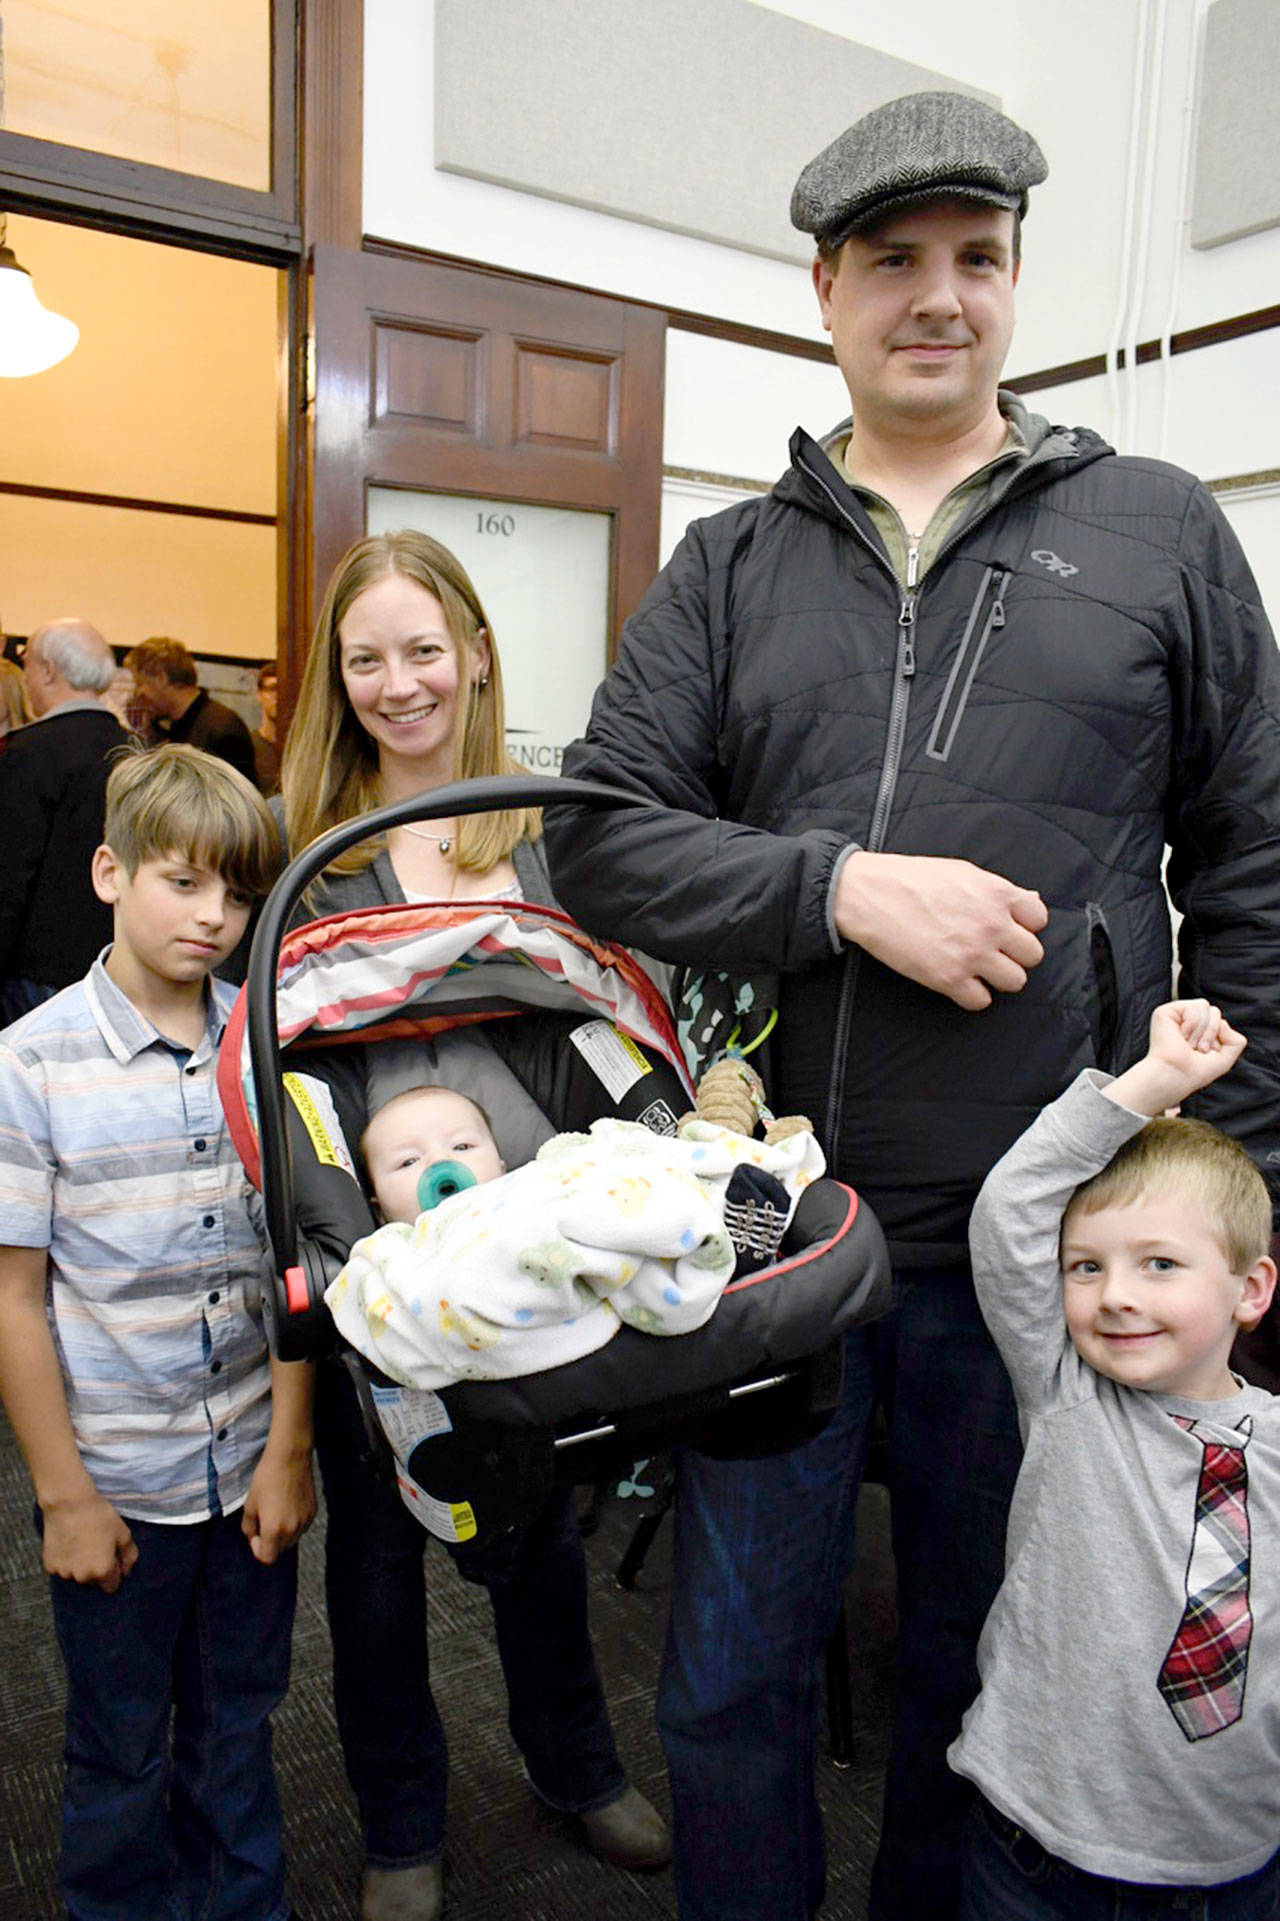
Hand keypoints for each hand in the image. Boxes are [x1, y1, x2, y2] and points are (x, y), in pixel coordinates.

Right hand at [41, 1491, 137, 1591]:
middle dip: (96, 1568)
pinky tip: (68, 1543)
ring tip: (81, 1542)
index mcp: (102, 1571)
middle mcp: (82, 1577)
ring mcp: (64, 1573)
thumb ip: (129, 1556)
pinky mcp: (50, 1566)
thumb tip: (127, 1572)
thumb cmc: (99, 1517)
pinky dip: (65, 1560)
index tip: (111, 1558)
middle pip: (93, 1581)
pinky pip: (61, 1568)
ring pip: (76, 1575)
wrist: (69, 1504)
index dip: (114, 1572)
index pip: (111, 1586)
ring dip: (79, 1565)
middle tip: (96, 1545)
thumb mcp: (123, 1533)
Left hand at [242, 1446, 315, 1564]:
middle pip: (280, 1550)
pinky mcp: (313, 1512)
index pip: (267, 1558)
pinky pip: (301, 1527)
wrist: (290, 1457)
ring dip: (282, 1533)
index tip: (255, 1535)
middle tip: (263, 1520)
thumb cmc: (267, 1478)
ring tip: (276, 1511)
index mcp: (274, 1529)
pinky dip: (293, 1523)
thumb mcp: (249, 1503)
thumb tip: (254, 1536)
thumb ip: (248, 1527)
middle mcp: (292, 1529)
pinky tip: (287, 1505)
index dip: (257, 1550)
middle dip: (270, 1541)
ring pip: (292, 1539)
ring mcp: (305, 1521)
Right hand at [833, 852, 1046, 1010]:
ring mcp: (972, 954)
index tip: (1006, 928)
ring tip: (977, 968)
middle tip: (992, 951)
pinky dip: (972, 995)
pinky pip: (982, 1001)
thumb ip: (999, 890)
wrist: (870, 895)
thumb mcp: (963, 872)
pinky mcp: (949, 979)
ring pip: (1015, 981)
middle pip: (1033, 955)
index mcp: (997, 894)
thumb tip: (1030, 902)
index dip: (1023, 925)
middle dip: (1014, 954)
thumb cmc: (912, 879)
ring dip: (997, 977)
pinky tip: (958, 981)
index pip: (1039, 920)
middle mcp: (991, 925)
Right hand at [1106, 999, 1246, 1117]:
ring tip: (1188, 1044)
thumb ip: (1237, 1041)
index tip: (1205, 1053)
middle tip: (1197, 1049)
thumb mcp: (1225, 1058)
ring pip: (1204, 1006)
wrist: (1176, 1076)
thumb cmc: (1195, 1072)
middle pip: (1214, 1011)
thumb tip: (1223, 1022)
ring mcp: (1175, 1015)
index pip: (1219, 1019)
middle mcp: (1185, 1021)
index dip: (1218, 1037)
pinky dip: (1192, 1025)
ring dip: (1201, 1030)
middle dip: (1211, 1032)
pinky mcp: (1165, 1012)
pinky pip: (1193, 1007)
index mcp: (1197, 1030)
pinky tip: (1181, 1036)